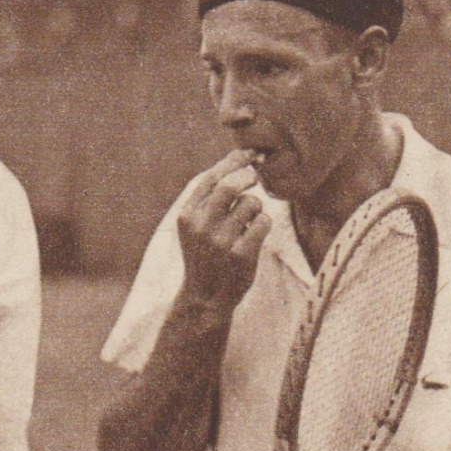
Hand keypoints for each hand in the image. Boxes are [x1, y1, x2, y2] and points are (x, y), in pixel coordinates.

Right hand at [175, 150, 270, 311]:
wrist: (205, 296)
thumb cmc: (206, 254)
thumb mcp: (196, 225)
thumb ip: (210, 197)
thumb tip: (238, 161)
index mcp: (187, 215)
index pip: (211, 177)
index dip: (233, 161)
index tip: (249, 154)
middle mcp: (201, 226)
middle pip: (232, 185)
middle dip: (248, 178)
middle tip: (255, 180)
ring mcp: (221, 241)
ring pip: (252, 203)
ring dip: (256, 208)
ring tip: (246, 224)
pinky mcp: (241, 254)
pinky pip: (263, 222)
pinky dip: (263, 225)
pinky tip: (253, 237)